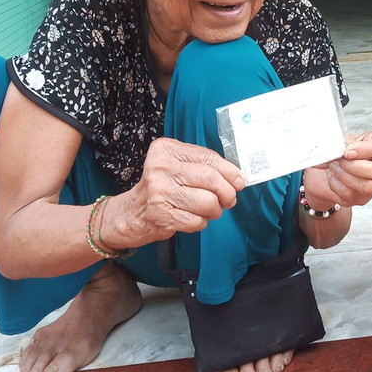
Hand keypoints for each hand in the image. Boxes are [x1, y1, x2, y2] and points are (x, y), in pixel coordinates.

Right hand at [105, 138, 245, 248]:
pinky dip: (201, 222)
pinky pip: (198, 221)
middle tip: (229, 199)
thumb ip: (202, 165)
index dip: (230, 171)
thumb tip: (237, 176)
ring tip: (209, 210)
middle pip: (211, 179)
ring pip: (208, 202)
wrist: (131, 213)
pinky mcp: (161, 215)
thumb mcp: (176, 165)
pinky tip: (192, 218)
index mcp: (165, 150)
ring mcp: (159, 192)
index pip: (208, 158)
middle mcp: (160, 168)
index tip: (239, 181)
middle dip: (227, 193)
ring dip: (215, 210)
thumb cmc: (162, 187)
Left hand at [308, 131, 371, 206]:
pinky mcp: (361, 198)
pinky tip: (333, 178)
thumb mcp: (338, 141)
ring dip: (344, 176)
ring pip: (368, 186)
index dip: (364, 149)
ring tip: (334, 168)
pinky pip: (351, 195)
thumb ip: (343, 142)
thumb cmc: (333, 154)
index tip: (347, 151)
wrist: (320, 171)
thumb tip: (346, 146)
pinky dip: (336, 185)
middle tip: (341, 161)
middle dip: (357, 166)